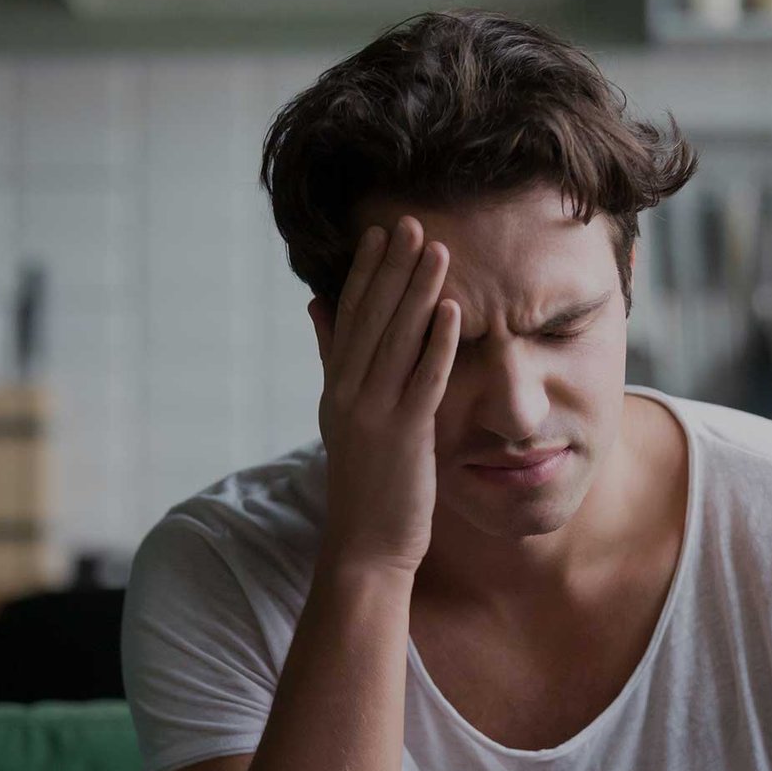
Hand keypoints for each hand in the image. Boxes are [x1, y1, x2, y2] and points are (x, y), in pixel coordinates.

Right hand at [308, 217, 460, 575]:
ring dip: (418, 293)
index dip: (366, 273)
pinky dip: (437, 345)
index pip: (349, 317)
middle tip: (412, 222)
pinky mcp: (403, 437)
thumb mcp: (342, 416)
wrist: (364, 547)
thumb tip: (318, 306)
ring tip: (438, 251)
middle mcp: (348, 394)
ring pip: (397, 342)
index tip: (381, 233)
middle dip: (393, 269)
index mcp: (335, 387)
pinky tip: (453, 313)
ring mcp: (373, 415)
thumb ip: (333, 359)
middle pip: (372, 319)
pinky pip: (422, 381)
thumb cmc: (365, 484)